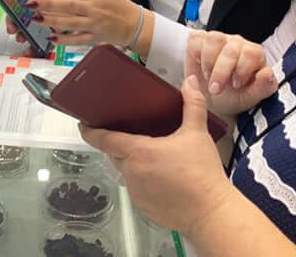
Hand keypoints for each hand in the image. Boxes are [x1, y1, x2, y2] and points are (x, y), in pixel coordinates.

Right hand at [2, 0, 64, 43]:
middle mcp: (30, 7)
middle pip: (15, 15)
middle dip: (11, 21)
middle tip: (11, 27)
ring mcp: (37, 19)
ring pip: (24, 28)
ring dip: (20, 33)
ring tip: (21, 37)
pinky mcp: (46, 30)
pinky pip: (36, 39)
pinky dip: (32, 45)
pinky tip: (30, 47)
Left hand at [21, 0, 142, 46]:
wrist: (134, 23)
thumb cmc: (112, 4)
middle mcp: (94, 6)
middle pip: (68, 4)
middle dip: (47, 4)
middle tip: (29, 3)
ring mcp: (94, 23)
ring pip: (70, 21)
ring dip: (51, 20)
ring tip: (34, 18)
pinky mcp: (95, 38)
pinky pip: (77, 39)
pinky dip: (64, 39)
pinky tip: (51, 38)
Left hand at [80, 75, 235, 234]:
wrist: (211, 213)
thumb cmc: (202, 173)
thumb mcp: (197, 133)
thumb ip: (193, 104)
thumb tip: (190, 82)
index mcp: (138, 152)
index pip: (104, 139)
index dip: (91, 131)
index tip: (84, 125)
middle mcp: (131, 172)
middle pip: (115, 154)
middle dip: (118, 144)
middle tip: (130, 134)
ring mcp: (136, 192)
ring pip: (126, 172)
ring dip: (133, 163)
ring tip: (153, 156)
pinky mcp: (143, 207)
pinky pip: (136, 189)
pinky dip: (143, 181)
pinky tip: (161, 177)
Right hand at [185, 31, 276, 115]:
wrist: (211, 101)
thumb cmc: (232, 98)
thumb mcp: (249, 98)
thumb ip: (263, 87)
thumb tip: (268, 73)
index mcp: (254, 55)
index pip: (252, 53)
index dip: (242, 69)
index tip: (235, 85)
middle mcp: (238, 44)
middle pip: (231, 49)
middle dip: (221, 72)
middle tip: (216, 89)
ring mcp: (219, 40)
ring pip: (214, 39)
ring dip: (208, 62)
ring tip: (208, 77)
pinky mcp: (200, 40)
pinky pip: (196, 39)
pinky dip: (195, 54)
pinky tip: (199, 67)